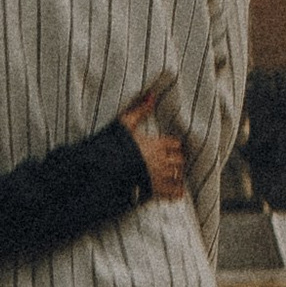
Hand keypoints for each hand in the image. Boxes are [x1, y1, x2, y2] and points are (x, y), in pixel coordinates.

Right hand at [120, 85, 186, 200]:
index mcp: (156, 144)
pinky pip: (173, 192)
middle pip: (179, 160)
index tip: (170, 147)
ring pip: (178, 175)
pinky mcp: (155, 191)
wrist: (105, 172)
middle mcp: (161, 161)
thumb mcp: (125, 124)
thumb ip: (140, 111)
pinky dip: (177, 192)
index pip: (175, 144)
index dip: (173, 146)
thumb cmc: (114, 147)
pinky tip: (176, 192)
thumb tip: (152, 94)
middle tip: (172, 161)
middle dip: (177, 160)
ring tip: (172, 175)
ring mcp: (159, 177)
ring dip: (176, 175)